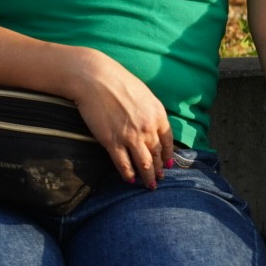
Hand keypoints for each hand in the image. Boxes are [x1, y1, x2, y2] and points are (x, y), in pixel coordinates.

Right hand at [68, 49, 174, 187]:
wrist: (96, 79)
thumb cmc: (119, 82)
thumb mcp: (144, 95)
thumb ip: (150, 112)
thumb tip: (152, 125)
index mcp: (158, 114)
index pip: (167, 141)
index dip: (168, 155)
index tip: (168, 164)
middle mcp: (147, 128)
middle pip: (156, 155)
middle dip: (159, 169)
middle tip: (159, 179)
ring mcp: (130, 137)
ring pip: (143, 163)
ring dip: (147, 177)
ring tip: (149, 186)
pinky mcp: (112, 142)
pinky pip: (123, 164)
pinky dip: (128, 174)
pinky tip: (130, 180)